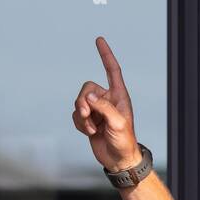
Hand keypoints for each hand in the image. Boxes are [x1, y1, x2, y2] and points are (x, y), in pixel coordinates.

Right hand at [72, 36, 140, 170]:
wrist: (118, 159)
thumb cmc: (124, 142)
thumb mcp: (117, 123)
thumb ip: (103, 107)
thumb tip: (89, 95)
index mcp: (119, 96)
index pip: (112, 71)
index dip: (106, 55)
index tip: (99, 40)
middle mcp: (107, 100)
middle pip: (86, 88)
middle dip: (83, 102)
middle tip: (88, 116)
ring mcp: (97, 109)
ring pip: (78, 102)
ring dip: (82, 117)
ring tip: (92, 128)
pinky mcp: (89, 119)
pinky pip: (76, 115)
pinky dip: (79, 124)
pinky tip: (89, 132)